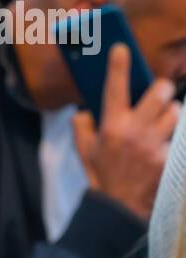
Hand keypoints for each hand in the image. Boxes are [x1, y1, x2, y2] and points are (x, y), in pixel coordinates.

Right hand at [73, 44, 179, 220]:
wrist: (119, 209)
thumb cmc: (102, 175)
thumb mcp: (83, 149)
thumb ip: (82, 124)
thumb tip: (86, 109)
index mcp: (111, 125)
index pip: (114, 85)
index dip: (118, 63)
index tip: (121, 47)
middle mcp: (135, 132)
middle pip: (159, 94)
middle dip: (162, 87)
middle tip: (160, 89)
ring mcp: (154, 146)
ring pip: (175, 114)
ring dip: (171, 113)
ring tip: (165, 116)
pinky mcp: (168, 160)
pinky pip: (177, 140)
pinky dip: (173, 140)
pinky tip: (166, 144)